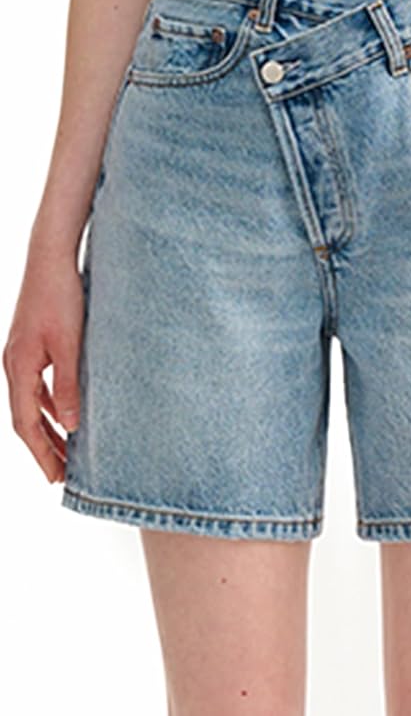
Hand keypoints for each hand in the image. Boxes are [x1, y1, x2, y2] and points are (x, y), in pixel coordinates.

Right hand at [3, 245, 84, 483]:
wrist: (50, 257)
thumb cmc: (61, 296)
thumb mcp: (70, 344)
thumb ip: (69, 385)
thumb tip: (72, 426)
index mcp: (19, 367)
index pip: (25, 423)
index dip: (41, 452)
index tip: (55, 477)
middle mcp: (14, 364)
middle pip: (24, 417)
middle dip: (43, 447)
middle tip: (61, 474)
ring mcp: (20, 354)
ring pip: (30, 402)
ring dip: (47, 427)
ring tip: (66, 450)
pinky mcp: (31, 344)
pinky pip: (36, 385)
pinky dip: (49, 404)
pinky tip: (65, 412)